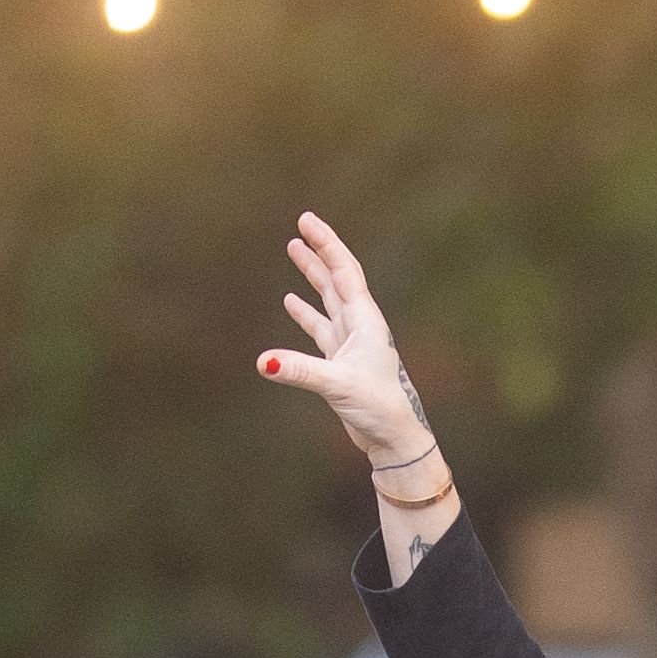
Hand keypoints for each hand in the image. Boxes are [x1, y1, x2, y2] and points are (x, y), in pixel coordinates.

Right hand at [258, 210, 430, 471]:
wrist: (392, 436)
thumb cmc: (377, 407)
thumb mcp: (337, 385)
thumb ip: (301, 371)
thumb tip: (264, 361)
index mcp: (365, 320)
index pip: (343, 270)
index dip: (326, 244)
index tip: (306, 221)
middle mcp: (359, 325)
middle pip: (336, 277)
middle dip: (318, 250)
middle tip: (300, 225)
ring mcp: (350, 341)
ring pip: (327, 298)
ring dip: (311, 275)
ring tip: (294, 250)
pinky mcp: (341, 360)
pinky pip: (320, 327)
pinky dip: (306, 312)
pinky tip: (291, 301)